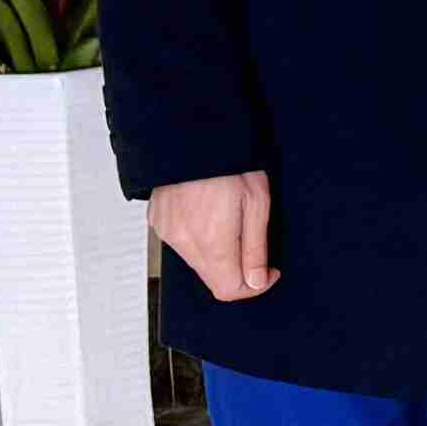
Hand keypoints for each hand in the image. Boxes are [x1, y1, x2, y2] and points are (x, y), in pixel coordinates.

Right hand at [150, 170, 276, 301]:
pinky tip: (208, 212)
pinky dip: (197, 237)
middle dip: (236, 269)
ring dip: (217, 253)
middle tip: (251, 239)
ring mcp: (167, 232)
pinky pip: (181, 242)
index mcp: (212, 242)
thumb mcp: (258, 204)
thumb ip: (255, 248)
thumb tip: (257, 282)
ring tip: (229, 218)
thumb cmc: (231, 163)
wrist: (193, 136)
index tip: (268, 271)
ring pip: (197, 261)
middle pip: (213, 277)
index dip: (253, 286)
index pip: (229, 289)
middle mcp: (184, 242)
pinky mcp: (158, 222)